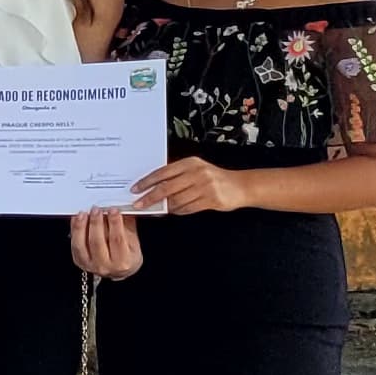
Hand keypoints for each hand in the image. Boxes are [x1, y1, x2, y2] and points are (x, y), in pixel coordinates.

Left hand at [68, 206, 144, 279]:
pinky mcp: (79, 262)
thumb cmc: (127, 257)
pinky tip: (76, 220)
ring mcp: (90, 265)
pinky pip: (74, 245)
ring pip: (81, 244)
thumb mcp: (133, 243)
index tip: (112, 210)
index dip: (114, 223)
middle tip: (96, 210)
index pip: (117, 240)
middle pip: (97, 242)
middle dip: (95, 223)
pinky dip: (74, 231)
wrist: (118, 271)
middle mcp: (105, 266)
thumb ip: (127, 226)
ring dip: (81, 226)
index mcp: (123, 262)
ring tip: (83, 214)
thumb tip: (123, 209)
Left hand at [135, 158, 250, 215]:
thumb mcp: (195, 169)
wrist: (241, 186)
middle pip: (166, 187)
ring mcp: (205, 187)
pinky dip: (178, 211)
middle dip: (149, 197)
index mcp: (190, 163)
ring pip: (176, 200)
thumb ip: (177, 175)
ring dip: (165, 207)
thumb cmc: (213, 178)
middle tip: (138, 204)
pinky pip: (188, 208)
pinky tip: (174, 211)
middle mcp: (197, 173)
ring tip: (158, 210)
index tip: (135, 189)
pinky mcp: (211, 199)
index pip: (162, 172)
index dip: (147, 182)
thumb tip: (151, 186)